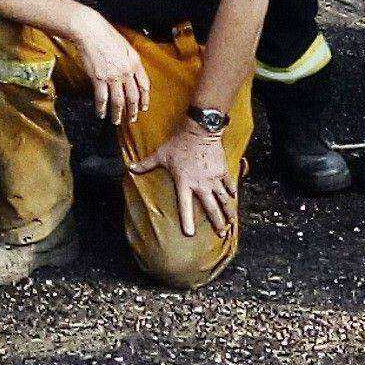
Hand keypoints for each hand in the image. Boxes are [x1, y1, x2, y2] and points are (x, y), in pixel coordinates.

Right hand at [66, 14, 150, 125]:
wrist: (90, 31)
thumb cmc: (106, 35)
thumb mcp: (125, 46)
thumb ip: (131, 61)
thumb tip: (132, 75)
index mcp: (135, 62)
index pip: (144, 85)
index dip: (145, 99)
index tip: (143, 107)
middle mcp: (126, 71)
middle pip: (133, 97)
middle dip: (133, 111)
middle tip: (131, 120)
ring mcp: (113, 76)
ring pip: (118, 101)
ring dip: (118, 114)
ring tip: (116, 121)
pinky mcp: (99, 78)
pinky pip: (102, 98)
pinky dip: (102, 109)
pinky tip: (101, 114)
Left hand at [128, 122, 235, 236]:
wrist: (200, 130)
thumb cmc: (179, 143)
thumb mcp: (160, 154)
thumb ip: (146, 164)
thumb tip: (130, 168)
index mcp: (185, 183)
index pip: (185, 206)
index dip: (187, 221)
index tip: (190, 234)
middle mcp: (201, 184)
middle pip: (211, 208)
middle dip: (217, 222)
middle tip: (220, 233)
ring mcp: (214, 178)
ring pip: (223, 199)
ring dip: (228, 212)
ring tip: (231, 222)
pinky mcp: (223, 170)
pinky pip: (229, 184)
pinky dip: (232, 192)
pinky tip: (234, 198)